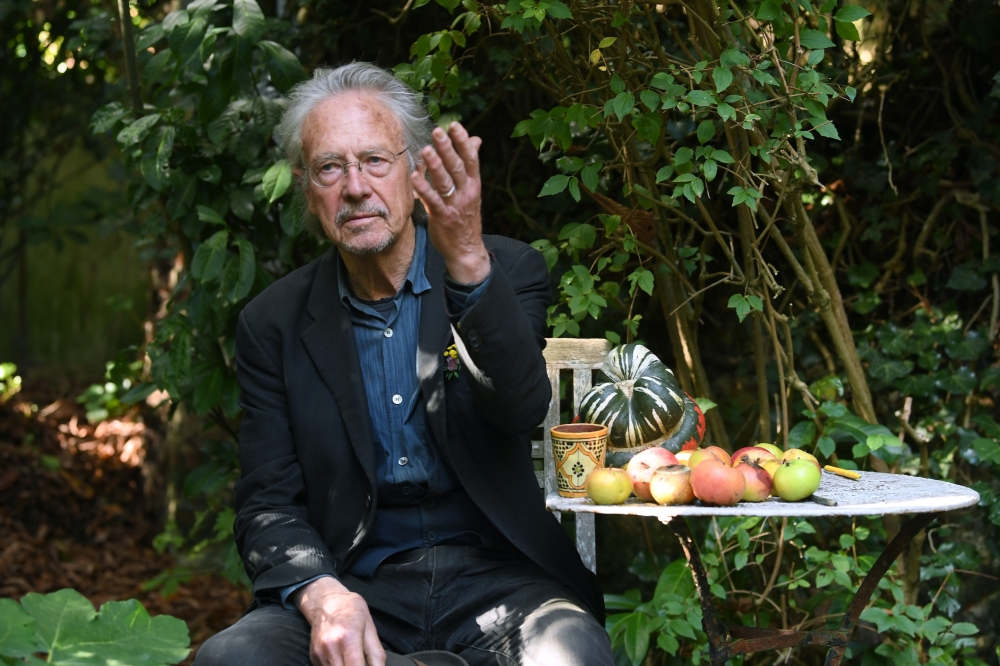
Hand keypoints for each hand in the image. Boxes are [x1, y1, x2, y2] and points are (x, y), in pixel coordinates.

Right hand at [294, 576, 384, 665]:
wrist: (325, 600)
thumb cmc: (351, 610)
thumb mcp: (370, 627)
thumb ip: (376, 654)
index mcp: (348, 638)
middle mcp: (330, 647)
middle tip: (361, 662)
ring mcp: (320, 654)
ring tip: (353, 660)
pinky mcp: (314, 657)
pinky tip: (342, 658)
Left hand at [411, 122, 489, 284]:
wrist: (467, 250)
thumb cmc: (466, 216)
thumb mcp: (472, 190)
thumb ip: (470, 165)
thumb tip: (476, 139)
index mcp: (474, 185)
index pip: (471, 159)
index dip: (463, 142)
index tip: (454, 125)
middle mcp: (467, 193)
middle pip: (457, 167)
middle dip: (448, 148)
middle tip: (438, 131)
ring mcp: (455, 206)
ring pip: (445, 182)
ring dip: (435, 165)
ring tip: (426, 149)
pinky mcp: (443, 217)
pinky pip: (433, 201)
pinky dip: (424, 188)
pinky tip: (415, 176)